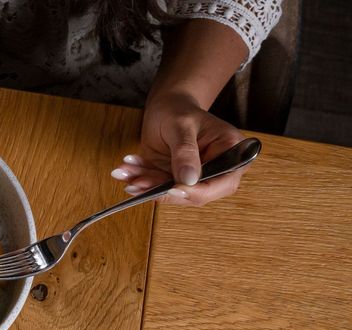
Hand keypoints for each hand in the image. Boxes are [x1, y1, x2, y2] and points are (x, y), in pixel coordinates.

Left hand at [111, 90, 245, 206]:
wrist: (165, 108)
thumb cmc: (179, 110)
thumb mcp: (181, 126)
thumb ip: (185, 153)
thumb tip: (189, 180)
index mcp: (231, 152)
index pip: (222, 183)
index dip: (197, 191)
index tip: (172, 190)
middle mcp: (217, 169)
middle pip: (195, 194)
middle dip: (162, 190)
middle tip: (137, 183)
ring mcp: (195, 177)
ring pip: (171, 194)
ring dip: (146, 185)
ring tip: (125, 171)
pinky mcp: (175, 180)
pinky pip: (157, 188)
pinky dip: (140, 181)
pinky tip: (126, 170)